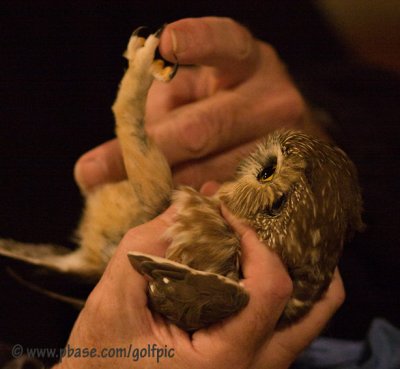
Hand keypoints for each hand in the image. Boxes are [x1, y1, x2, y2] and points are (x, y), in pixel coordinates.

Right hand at [54, 193, 343, 368]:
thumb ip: (147, 247)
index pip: (270, 288)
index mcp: (224, 359)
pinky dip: (283, 298)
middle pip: (312, 312)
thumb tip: (186, 204)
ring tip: (272, 245)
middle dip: (294, 258)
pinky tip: (257, 275)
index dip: (253, 240)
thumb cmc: (100, 360)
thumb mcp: (114, 301)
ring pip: (306, 326)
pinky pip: (286, 333)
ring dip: (299, 279)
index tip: (225, 215)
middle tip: (266, 228)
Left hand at [74, 17, 328, 192]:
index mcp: (245, 60)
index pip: (224, 43)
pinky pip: (232, 201)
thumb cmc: (218, 109)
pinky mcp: (287, 178)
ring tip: (133, 198)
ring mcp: (286, 139)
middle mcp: (271, 96)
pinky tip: (175, 212)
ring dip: (167, 188)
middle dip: (145, 153)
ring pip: (214, 174)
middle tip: (94, 171)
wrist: (276, 136)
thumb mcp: (188, 97)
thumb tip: (92, 171)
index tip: (164, 43)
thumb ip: (150, 114)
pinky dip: (197, 206)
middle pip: (202, 128)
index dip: (197, 41)